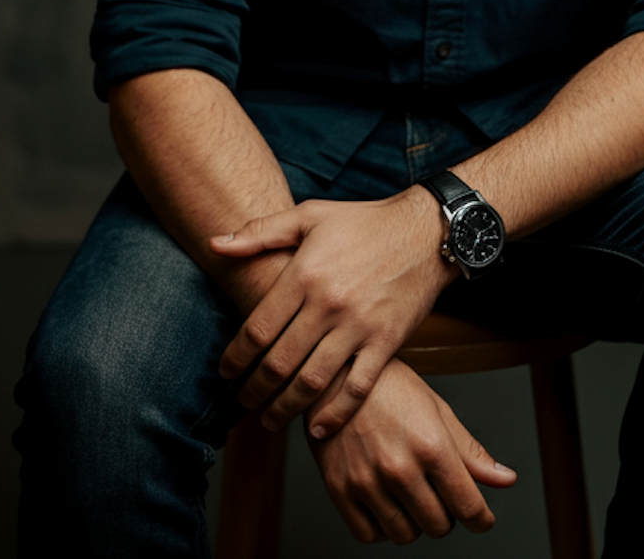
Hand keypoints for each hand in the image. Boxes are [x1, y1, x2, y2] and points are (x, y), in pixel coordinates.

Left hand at [211, 191, 455, 437]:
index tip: (225, 372)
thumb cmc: (365, 221)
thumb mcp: (310, 216)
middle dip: (253, 390)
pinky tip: (318, 428)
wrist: (427, 232)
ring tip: (269, 419)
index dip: (234, 359)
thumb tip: (216, 244)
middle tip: (242, 402)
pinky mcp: (386, 342)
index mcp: (304, 274)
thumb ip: (260, 232)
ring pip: (311, 381)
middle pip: (278, 363)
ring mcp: (358, 326)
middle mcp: (328, 304)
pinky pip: (356, 388)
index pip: (256, 330)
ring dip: (285, 408)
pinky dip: (335, 413)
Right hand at [309, 358, 516, 543]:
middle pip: (438, 526)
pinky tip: (386, 502)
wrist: (337, 374)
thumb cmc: (390, 387)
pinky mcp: (340, 490)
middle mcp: (399, 467)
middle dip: (446, 514)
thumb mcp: (438, 411)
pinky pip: (370, 535)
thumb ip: (471, 453)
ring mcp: (367, 482)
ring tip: (411, 494)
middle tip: (438, 493)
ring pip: (405, 535)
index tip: (482, 519)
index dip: (481, 519)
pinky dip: (382, 527)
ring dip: (414, 522)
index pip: (468, 506)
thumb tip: (506, 480)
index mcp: (430, 445)